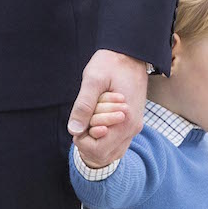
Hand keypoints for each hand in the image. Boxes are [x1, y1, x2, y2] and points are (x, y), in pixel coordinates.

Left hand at [68, 50, 148, 166]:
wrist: (132, 55)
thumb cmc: (110, 63)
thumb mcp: (92, 80)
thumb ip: (83, 106)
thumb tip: (73, 130)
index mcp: (124, 122)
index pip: (98, 149)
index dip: (82, 138)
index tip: (80, 118)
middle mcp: (132, 129)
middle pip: (104, 153)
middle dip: (89, 139)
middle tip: (84, 116)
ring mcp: (134, 128)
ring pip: (111, 150)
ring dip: (96, 138)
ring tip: (91, 116)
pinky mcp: (132, 124)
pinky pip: (116, 143)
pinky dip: (104, 136)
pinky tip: (97, 120)